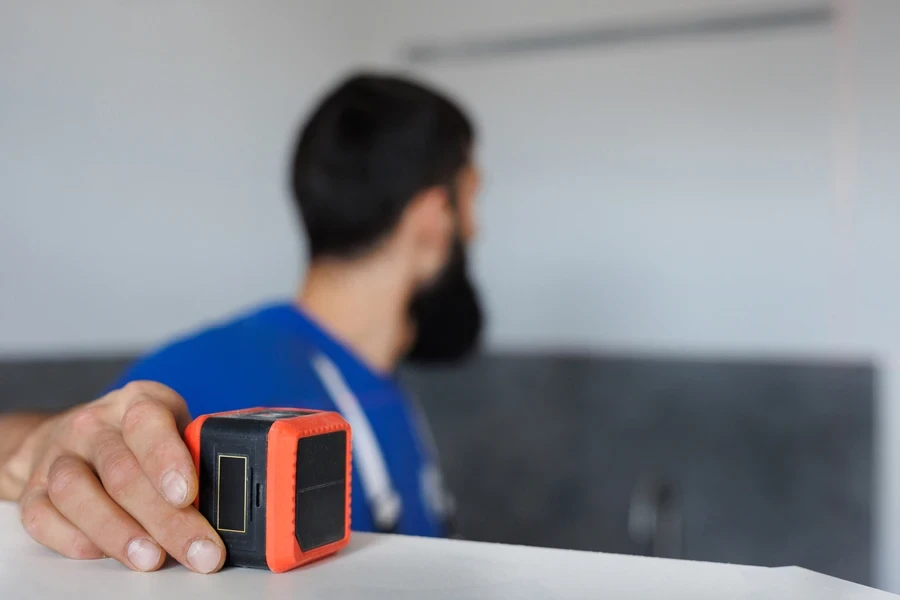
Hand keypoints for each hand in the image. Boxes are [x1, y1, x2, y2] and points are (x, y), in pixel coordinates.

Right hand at [4, 381, 224, 572]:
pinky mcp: (34, 490)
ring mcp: (59, 457)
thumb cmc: (141, 437)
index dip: (168, 460)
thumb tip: (231, 497)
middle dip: (165, 519)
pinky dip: (74, 540)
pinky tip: (105, 554)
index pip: (148, 424)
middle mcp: (94, 425)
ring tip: (152, 559)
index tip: (188, 495)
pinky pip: (43, 517)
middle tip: (197, 550)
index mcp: (138, 402)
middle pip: (122, 472)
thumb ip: (199, 454)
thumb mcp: (177, 428)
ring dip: (118, 532)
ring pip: (77, 494)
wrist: (74, 436)